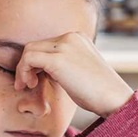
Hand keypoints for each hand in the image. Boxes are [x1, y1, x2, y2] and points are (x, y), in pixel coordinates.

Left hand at [13, 32, 133, 116]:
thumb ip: (63, 64)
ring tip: (27, 85)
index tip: (35, 79)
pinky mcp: (57, 60)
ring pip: (29, 50)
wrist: (114, 99)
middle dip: (26, 64)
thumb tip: (41, 69)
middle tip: (27, 83)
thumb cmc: (98, 92)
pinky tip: (30, 85)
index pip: (46, 44)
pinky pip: (29, 59)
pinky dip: (23, 71)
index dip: (36, 62)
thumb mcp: (79, 70)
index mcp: (77, 37)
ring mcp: (64, 46)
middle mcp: (70, 37)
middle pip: (35, 45)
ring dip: (23, 68)